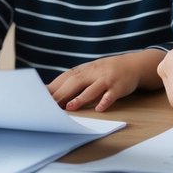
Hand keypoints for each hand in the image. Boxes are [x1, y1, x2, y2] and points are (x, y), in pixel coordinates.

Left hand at [47, 50, 165, 111]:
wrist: (132, 65)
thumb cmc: (104, 72)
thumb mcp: (88, 73)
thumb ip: (72, 82)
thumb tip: (49, 92)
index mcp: (83, 70)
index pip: (65, 78)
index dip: (53, 87)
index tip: (40, 97)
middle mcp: (93, 72)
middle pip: (75, 83)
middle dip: (62, 93)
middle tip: (49, 105)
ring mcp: (106, 79)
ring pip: (93, 88)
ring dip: (81, 98)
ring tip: (70, 107)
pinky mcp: (119, 87)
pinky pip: (112, 94)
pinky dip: (106, 101)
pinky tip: (100, 108)